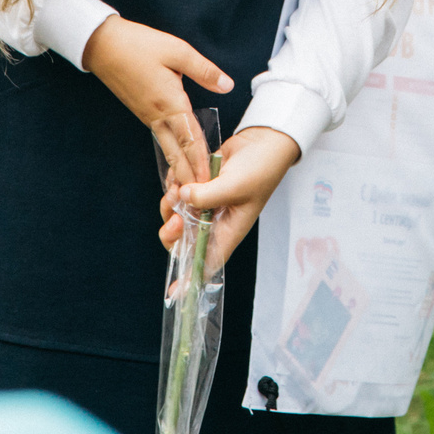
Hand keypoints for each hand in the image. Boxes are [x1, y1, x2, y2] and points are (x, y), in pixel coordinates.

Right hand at [82, 16, 234, 188]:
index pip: (189, 140)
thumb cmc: (139, 44)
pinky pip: (161, 138)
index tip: (211, 184)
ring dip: (180, 169)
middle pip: (177, 153)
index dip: (201, 163)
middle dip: (189, 177)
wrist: (102, 45)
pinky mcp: (143, 112)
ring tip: (190, 189)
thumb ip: (203, 70)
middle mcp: (157, 116)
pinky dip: (171, 154)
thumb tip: (228, 85)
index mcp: (169, 103)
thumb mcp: (177, 51)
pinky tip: (177, 160)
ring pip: (168, 149)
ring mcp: (148, 116)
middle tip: (201, 200)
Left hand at [158, 125, 302, 274]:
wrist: (263, 141)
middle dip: (172, 231)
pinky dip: (173, 186)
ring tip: (177, 188)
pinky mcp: (199, 185)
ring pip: (177, 215)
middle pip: (184, 240)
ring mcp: (206, 203)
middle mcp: (215, 221)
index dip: (191, 277)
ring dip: (170, 205)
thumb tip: (182, 198)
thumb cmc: (260, 169)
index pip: (208, 261)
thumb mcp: (236, 185)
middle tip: (175, 215)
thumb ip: (208, 196)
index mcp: (228, 230)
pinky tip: (178, 176)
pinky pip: (178, 193)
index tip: (175, 292)